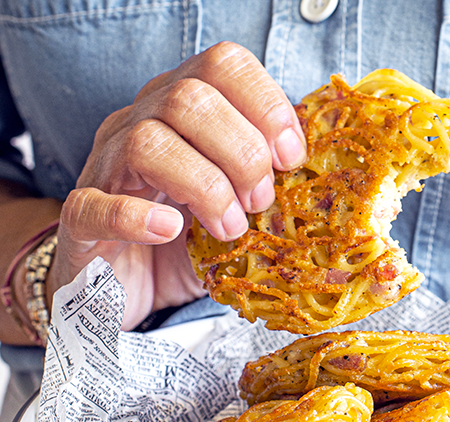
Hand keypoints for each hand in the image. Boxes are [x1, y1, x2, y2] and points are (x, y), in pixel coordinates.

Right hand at [50, 41, 306, 328]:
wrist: (122, 286)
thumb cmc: (185, 241)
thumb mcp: (237, 206)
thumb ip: (269, 186)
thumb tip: (327, 184)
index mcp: (181, 111)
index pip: (223, 66)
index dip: (267, 104)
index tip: (292, 157)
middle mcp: (138, 124)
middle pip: (190, 99)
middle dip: (241, 153)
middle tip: (261, 202)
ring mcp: (104, 169)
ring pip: (148, 142)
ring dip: (205, 187)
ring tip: (229, 228)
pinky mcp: (80, 221)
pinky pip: (95, 205)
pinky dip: (136, 215)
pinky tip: (171, 230)